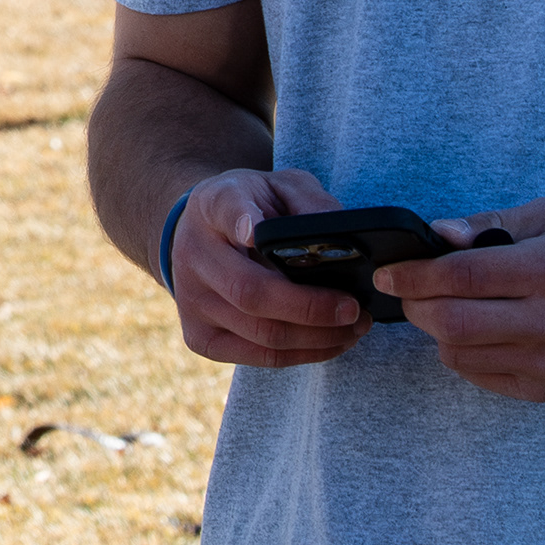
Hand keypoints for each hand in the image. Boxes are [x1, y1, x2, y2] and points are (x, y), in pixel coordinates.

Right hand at [169, 166, 370, 368]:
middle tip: (354, 309)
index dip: (239, 221)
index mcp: (213, 204)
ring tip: (354, 329)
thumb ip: (309, 202)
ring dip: (316, 338)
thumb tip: (344, 238)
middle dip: (311, 307)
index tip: (254, 232)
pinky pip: (258, 356)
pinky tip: (330, 343)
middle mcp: (193, 253)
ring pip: (260, 332)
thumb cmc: (253, 208)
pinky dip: (302, 355)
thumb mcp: (280, 187)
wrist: (200, 235)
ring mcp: (190, 299)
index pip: (224, 210)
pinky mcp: (198, 337)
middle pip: (250, 291)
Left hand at [385, 198, 544, 401]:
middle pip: (452, 323)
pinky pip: (483, 377)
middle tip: (411, 291)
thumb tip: (437, 233)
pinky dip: (465, 354)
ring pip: (461, 355)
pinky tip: (480, 331)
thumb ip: (490, 224)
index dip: (412, 275)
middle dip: (416, 306)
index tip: (388, 272)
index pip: (460, 276)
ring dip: (439, 331)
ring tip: (450, 307)